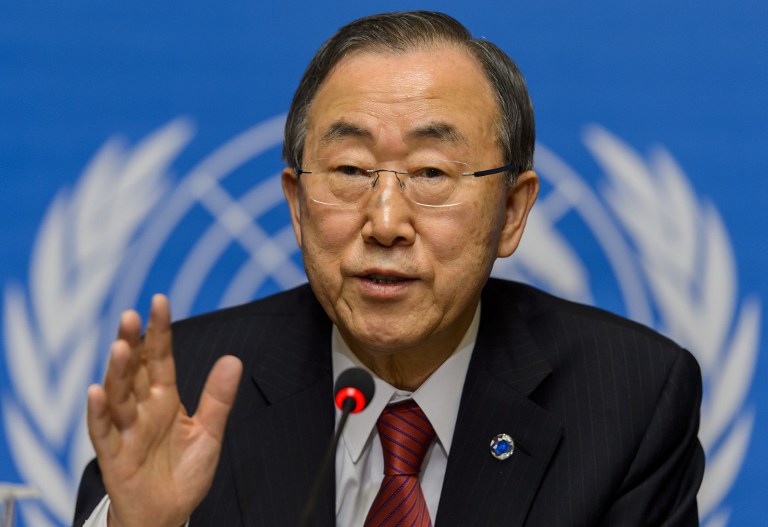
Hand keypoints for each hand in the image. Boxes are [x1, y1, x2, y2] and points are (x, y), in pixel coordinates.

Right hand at [86, 294, 242, 526]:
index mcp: (164, 399)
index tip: (159, 300)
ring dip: (117, 371)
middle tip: (131, 314)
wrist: (168, 515)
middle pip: (134, 369)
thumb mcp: (209, 433)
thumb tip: (233, 359)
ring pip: (117, 395)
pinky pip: (102, 432)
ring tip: (120, 346)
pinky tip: (96, 392)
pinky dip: (98, 413)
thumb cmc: (183, 473)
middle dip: (131, 342)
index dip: (159, 331)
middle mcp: (142, 409)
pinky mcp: (114, 456)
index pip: (160, 358)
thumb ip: (218, 398)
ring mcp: (125, 430)